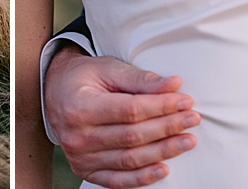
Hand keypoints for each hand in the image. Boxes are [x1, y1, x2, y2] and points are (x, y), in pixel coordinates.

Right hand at [45, 47, 199, 187]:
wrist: (54, 94)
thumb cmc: (83, 78)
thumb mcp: (108, 69)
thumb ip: (140, 79)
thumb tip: (174, 85)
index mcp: (80, 106)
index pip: (130, 110)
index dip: (161, 107)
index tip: (185, 101)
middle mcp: (77, 136)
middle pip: (133, 136)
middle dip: (168, 127)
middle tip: (193, 118)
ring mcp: (80, 157)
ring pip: (130, 159)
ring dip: (163, 152)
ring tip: (188, 141)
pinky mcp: (85, 170)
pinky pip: (118, 180)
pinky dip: (143, 177)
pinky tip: (164, 168)